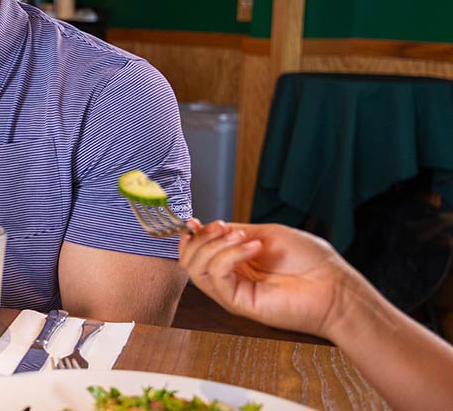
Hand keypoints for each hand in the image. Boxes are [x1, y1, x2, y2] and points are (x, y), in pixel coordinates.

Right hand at [178, 220, 369, 338]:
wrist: (335, 286)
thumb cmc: (310, 261)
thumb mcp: (266, 234)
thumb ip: (235, 233)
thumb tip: (208, 226)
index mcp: (234, 262)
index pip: (196, 251)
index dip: (192, 234)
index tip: (197, 220)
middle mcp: (229, 278)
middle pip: (189, 260)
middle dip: (199, 238)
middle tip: (222, 228)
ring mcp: (232, 292)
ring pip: (196, 268)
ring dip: (214, 245)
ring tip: (243, 237)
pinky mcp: (238, 303)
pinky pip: (217, 276)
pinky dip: (230, 255)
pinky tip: (253, 248)